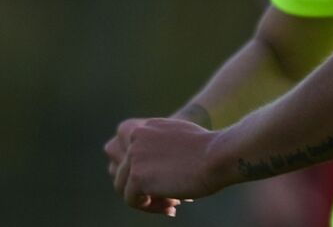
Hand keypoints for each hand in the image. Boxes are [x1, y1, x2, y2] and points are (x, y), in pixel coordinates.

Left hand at [107, 117, 222, 211]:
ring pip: (122, 187)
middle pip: (114, 167)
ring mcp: (134, 156)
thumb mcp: (181, 139)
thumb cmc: (210, 151)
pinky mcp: (137, 176)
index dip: (129, 164)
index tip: (155, 177)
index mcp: (148, 126)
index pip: (118, 145)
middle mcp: (137, 136)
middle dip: (128, 181)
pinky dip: (150, 207)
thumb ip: (159, 146)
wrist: (218, 156)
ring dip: (144, 197)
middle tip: (154, 191)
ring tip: (171, 201)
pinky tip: (172, 204)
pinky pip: (132, 200)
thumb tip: (146, 170)